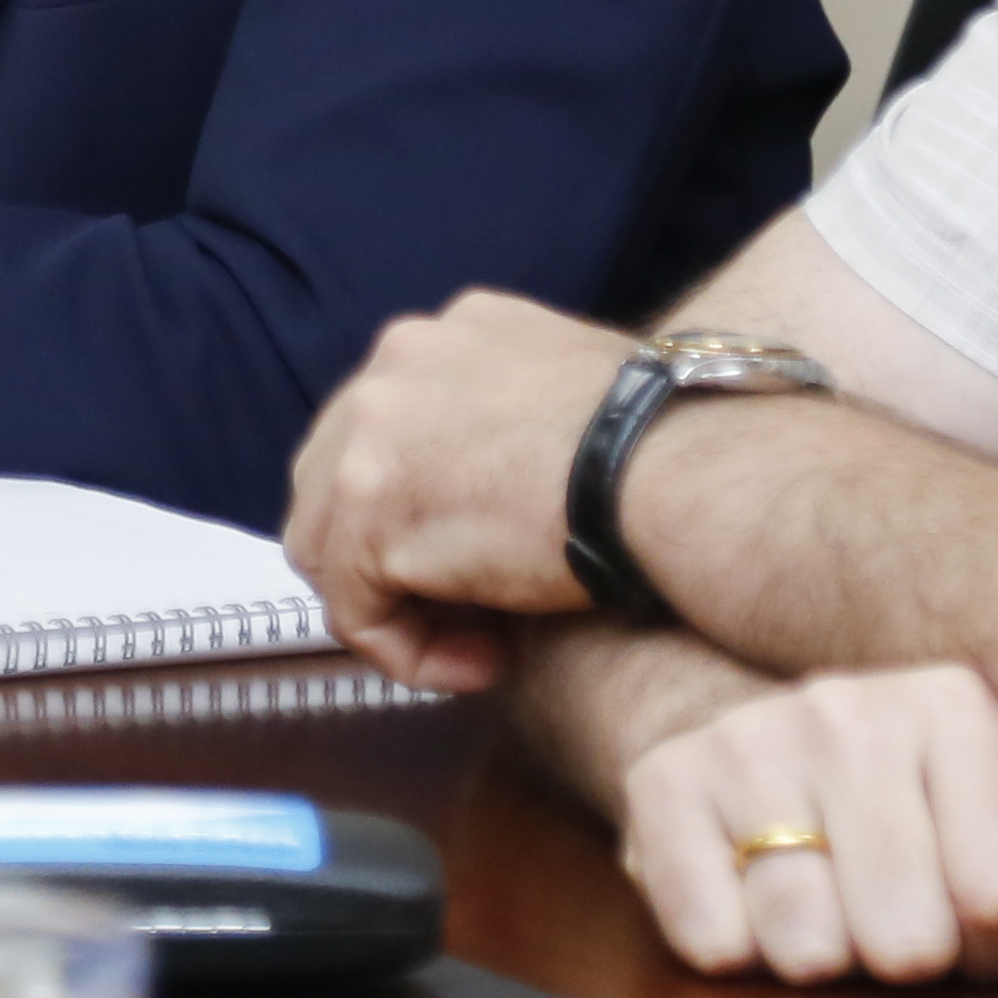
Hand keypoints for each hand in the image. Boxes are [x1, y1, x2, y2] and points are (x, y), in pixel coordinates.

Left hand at [282, 289, 639, 686]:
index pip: (385, 433)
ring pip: (331, 552)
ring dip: (403, 610)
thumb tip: (493, 485)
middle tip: (474, 609)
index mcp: (442, 336)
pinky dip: (414, 654)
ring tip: (487, 642)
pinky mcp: (365, 515)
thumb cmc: (657, 446)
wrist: (666, 468)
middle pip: (336, 485)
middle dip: (389, 557)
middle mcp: (391, 368)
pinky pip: (358, 615)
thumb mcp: (566, 394)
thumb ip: (506, 422)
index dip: (422, 511)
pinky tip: (492, 661)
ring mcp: (366, 436)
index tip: (486, 558)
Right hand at [624, 664, 997, 997]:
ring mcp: (748, 739)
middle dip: (910, 960)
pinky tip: (756, 901)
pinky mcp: (662, 785)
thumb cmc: (912, 813)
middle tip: (895, 918)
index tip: (975, 915)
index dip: (997, 945)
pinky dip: (737, 948)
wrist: (760, 742)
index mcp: (956, 706)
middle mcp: (850, 706)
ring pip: (810, 949)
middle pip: (910, 942)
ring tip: (830, 909)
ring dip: (824, 960)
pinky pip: (715, 943)